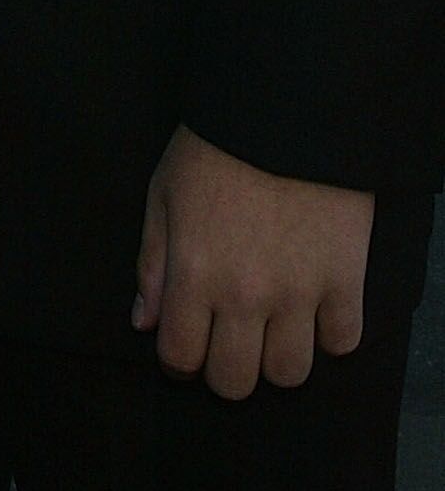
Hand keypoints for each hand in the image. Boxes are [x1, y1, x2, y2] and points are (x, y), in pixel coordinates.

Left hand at [133, 124, 372, 398]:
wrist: (286, 108)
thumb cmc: (215, 146)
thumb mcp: (164, 191)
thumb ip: (152, 261)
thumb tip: (145, 321)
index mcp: (194, 272)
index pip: (181, 358)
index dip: (179, 359)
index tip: (187, 343)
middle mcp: (245, 294)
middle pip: (236, 382)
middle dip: (227, 367)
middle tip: (231, 336)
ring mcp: (299, 292)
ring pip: (289, 374)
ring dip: (278, 357)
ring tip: (274, 325)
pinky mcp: (345, 280)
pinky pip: (343, 341)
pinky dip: (331, 333)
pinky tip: (317, 307)